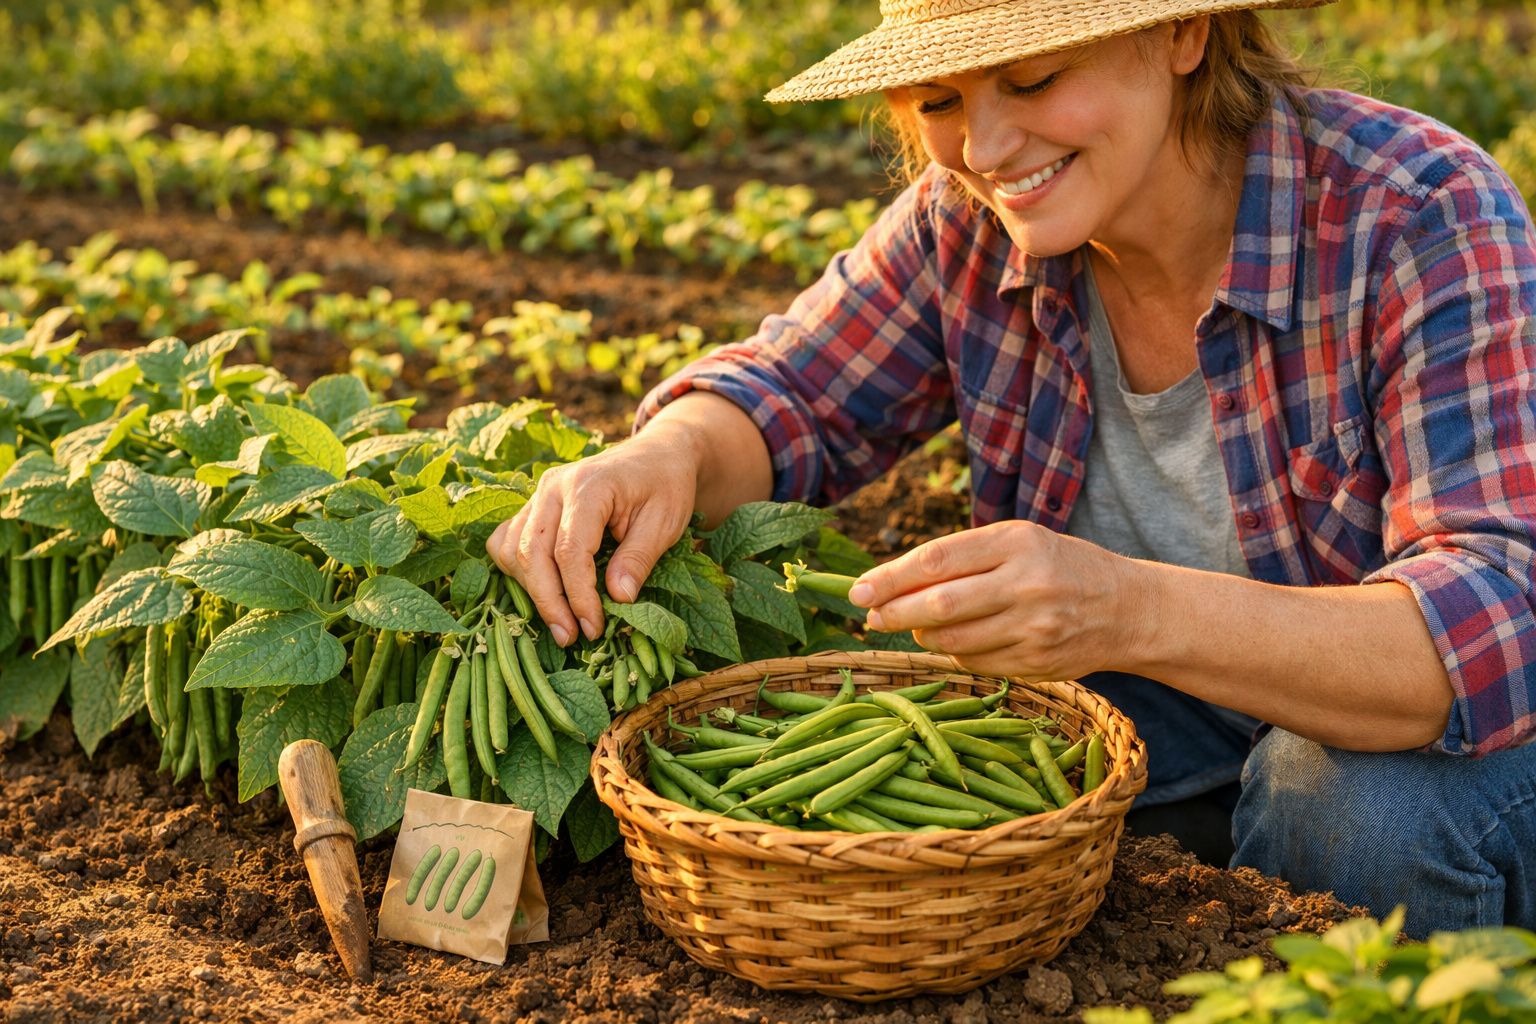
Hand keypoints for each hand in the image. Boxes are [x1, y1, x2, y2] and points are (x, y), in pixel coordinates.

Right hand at [486, 430, 697, 645]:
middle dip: (549, 602)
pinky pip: (507, 541)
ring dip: (530, 590)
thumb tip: (618, 598)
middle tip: (571, 637)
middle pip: (533, 553)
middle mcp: (554, 487)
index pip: (569, 550)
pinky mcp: (534, 505)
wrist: (656, 456)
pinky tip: (544, 591)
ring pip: (513, 549)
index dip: (578, 595)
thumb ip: (639, 558)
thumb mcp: (666, 522)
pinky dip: (517, 570)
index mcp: (589, 486)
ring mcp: (539, 495)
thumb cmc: (666, 486)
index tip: (593, 627)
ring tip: (561, 621)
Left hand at [847, 521, 1152, 679]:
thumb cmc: (1059, 567)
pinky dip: (955, 654)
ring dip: (922, 636)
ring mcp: (1034, 628)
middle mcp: (1027, 584)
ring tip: (916, 627)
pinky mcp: (1038, 663)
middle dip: (894, 612)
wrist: (1128, 608)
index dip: (890, 577)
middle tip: (869, 616)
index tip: (858, 589)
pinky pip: (975, 663)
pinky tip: (956, 642)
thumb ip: (962, 558)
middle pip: (939, 604)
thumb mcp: (1019, 542)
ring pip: (952, 640)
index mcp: (1017, 542)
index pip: (937, 560)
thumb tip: (891, 584)